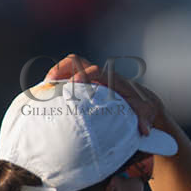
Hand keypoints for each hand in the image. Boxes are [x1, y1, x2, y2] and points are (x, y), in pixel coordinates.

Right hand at [45, 53, 166, 136]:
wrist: (141, 101)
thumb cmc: (142, 106)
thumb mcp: (145, 111)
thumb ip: (144, 118)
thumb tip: (144, 129)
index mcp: (110, 79)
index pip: (95, 70)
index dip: (83, 76)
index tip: (74, 85)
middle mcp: (99, 74)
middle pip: (76, 61)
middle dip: (61, 69)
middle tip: (50, 83)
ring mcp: (90, 77)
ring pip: (69, 67)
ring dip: (56, 74)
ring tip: (44, 89)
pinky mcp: (84, 83)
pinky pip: (67, 76)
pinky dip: (57, 82)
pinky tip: (49, 96)